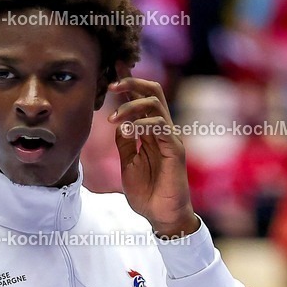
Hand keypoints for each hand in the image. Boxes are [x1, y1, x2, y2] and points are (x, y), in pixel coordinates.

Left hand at [107, 78, 198, 237]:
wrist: (161, 216)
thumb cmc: (147, 192)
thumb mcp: (129, 163)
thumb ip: (125, 142)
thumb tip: (119, 124)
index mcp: (151, 132)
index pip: (141, 99)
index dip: (128, 83)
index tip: (112, 70)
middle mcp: (162, 130)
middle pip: (153, 92)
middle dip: (132, 82)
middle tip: (110, 85)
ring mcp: (170, 138)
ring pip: (156, 105)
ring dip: (131, 106)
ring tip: (113, 119)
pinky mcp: (175, 150)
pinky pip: (161, 126)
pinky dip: (142, 124)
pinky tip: (127, 130)